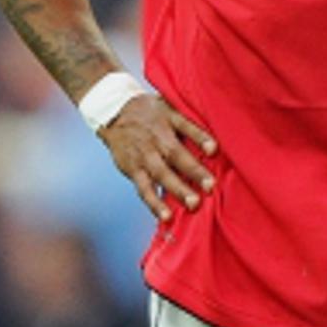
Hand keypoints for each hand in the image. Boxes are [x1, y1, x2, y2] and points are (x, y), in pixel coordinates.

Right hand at [99, 95, 217, 221]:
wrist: (112, 111)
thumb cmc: (150, 113)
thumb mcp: (169, 109)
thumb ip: (190, 125)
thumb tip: (214, 143)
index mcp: (167, 121)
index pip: (186, 128)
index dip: (200, 139)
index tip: (214, 149)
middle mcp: (154, 139)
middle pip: (175, 155)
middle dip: (193, 171)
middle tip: (210, 186)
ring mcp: (142, 156)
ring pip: (160, 174)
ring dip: (176, 190)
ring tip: (193, 205)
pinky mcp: (131, 169)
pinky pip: (144, 188)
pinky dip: (154, 203)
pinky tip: (166, 216)